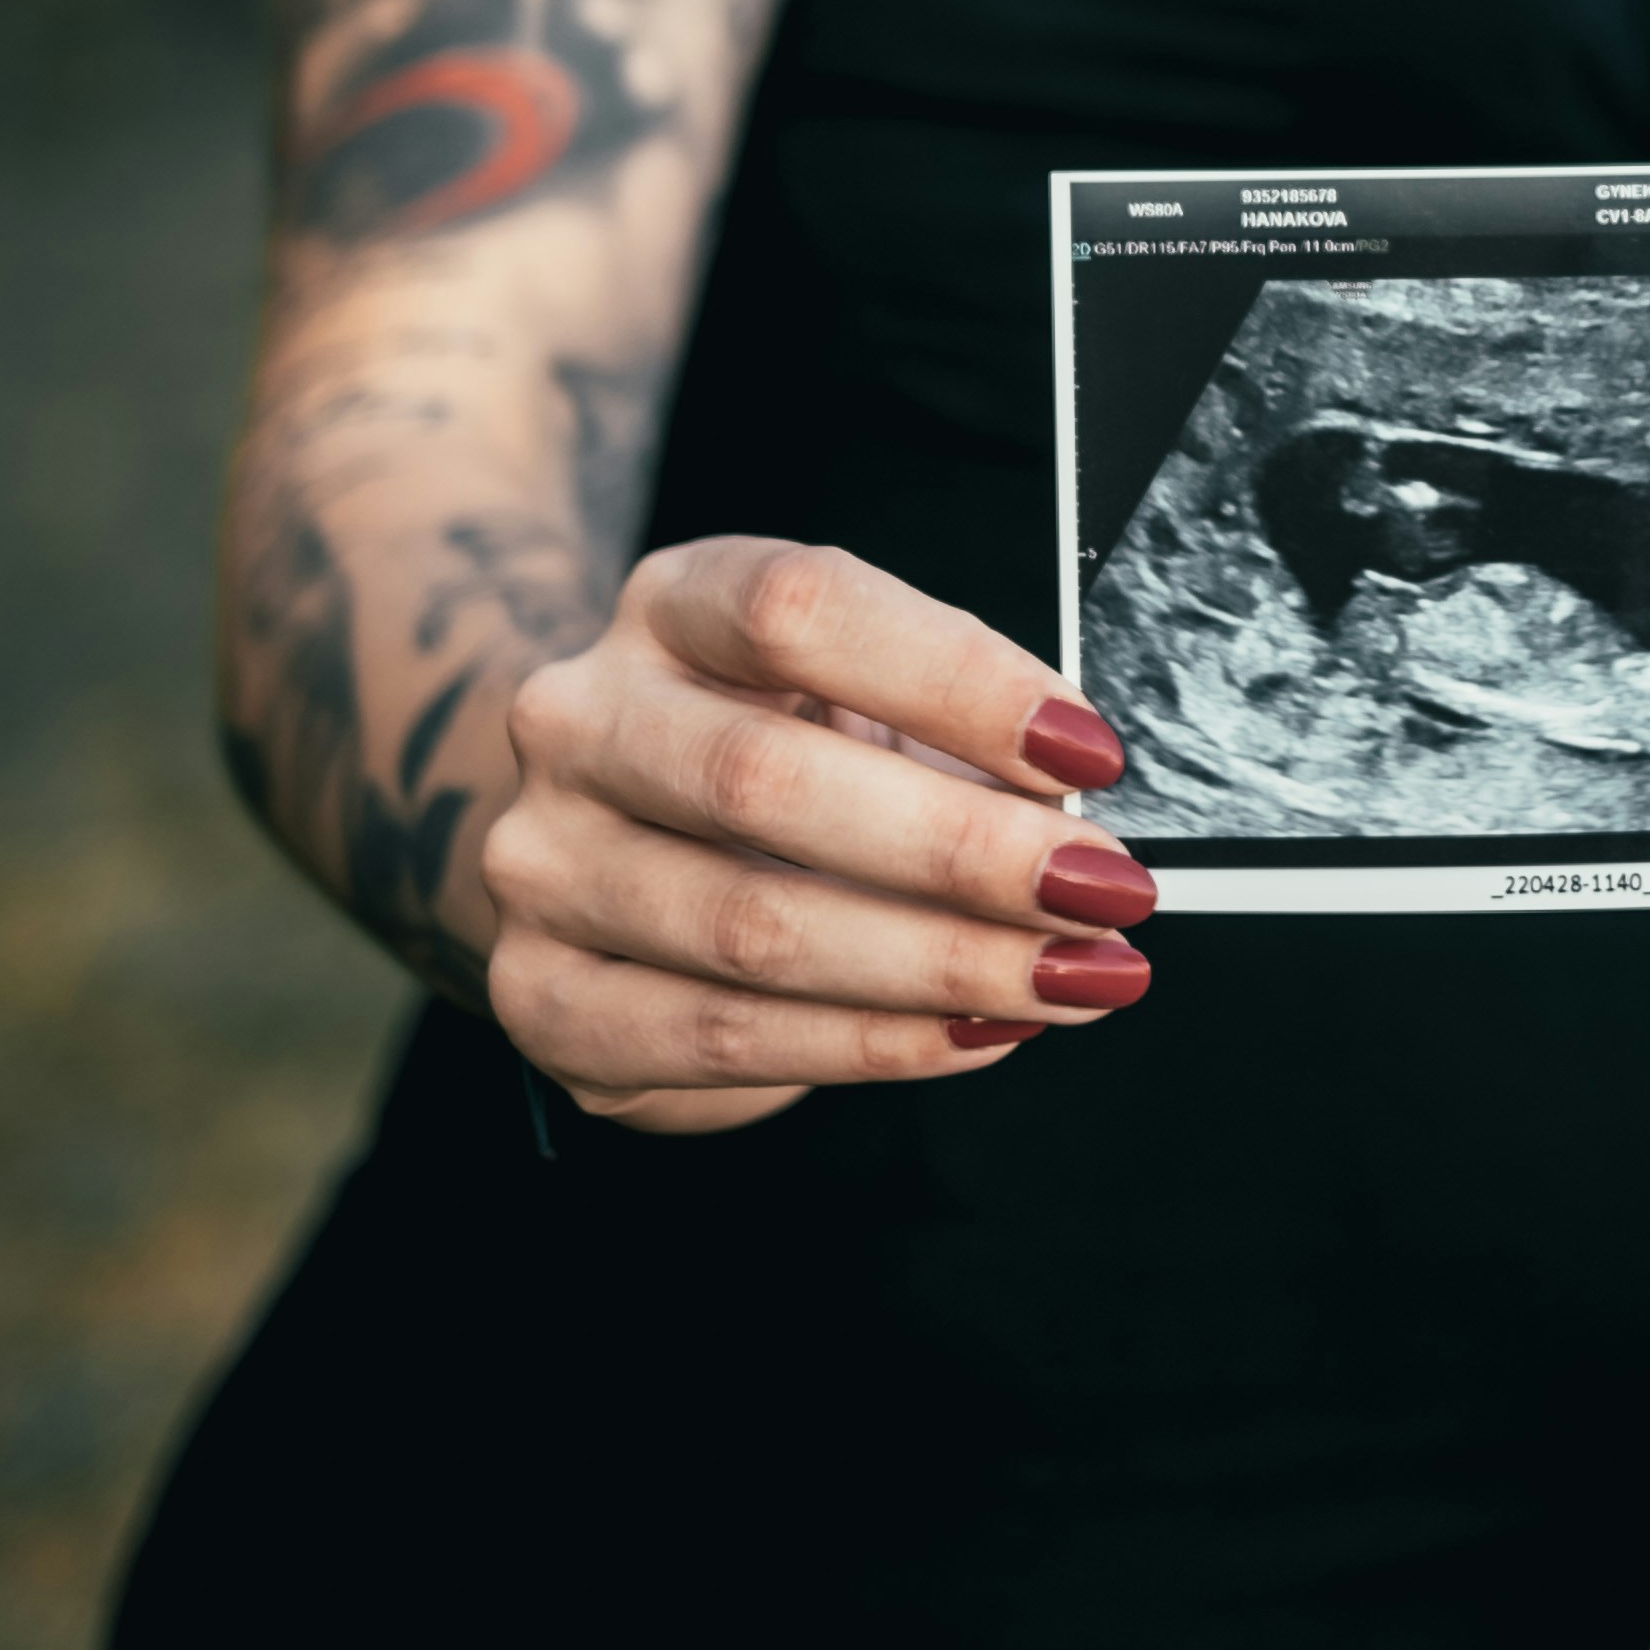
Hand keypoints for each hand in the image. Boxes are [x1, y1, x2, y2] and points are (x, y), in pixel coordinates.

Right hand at [485, 536, 1157, 1132]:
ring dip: (940, 965)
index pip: (801, 610)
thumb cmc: (781, 749)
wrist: (608, 834)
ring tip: (1070, 978)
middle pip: (766, 780)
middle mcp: (580, 720)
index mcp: (673, 605)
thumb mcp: (859, 696)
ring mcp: (543, 864)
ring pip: (748, 929)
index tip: (1087, 752)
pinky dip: (873, 1044)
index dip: (956, 680)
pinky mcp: (544, 997)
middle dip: (964, 852)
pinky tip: (979, 1033)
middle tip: (1106, 892)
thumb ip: (948, 730)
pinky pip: (722, 1038)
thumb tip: (1074, 820)